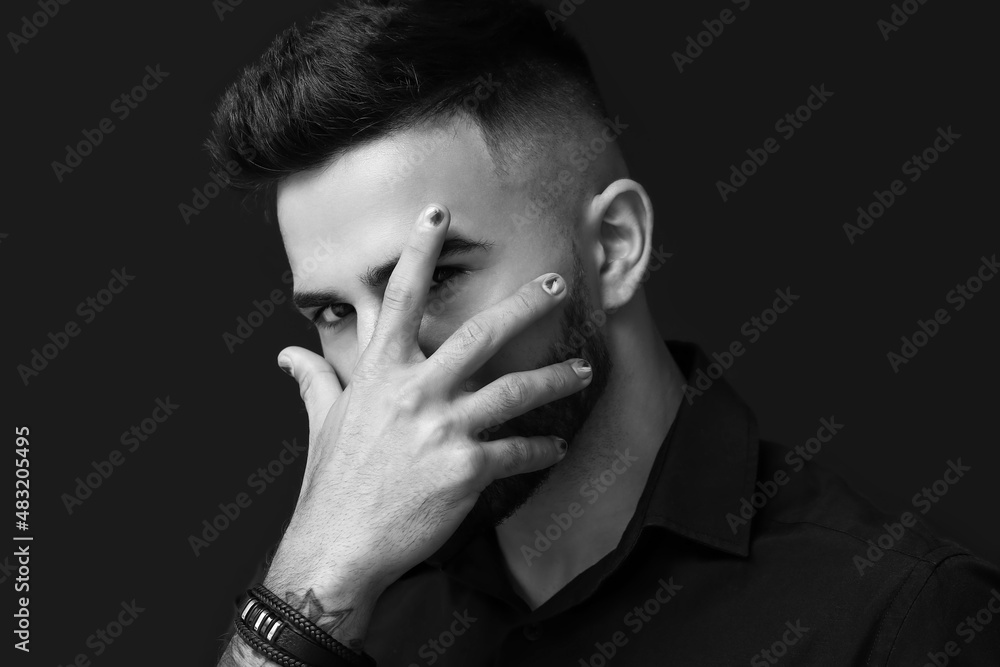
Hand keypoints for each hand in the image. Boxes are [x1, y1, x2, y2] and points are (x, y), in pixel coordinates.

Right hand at [264, 203, 591, 608]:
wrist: (338, 548)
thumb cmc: (331, 484)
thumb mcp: (323, 423)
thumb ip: (314, 380)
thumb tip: (286, 354)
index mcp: (380, 373)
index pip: (399, 298)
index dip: (419, 251)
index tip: (438, 212)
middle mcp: (414, 391)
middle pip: (481, 333)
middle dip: (525, 304)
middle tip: (557, 284)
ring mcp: (443, 429)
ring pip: (515, 390)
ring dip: (555, 377)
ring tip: (582, 370)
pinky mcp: (466, 469)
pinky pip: (517, 451)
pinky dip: (542, 449)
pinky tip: (558, 447)